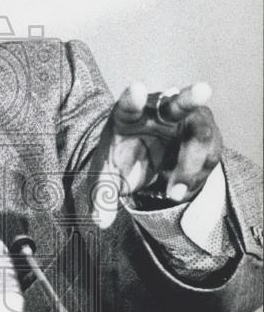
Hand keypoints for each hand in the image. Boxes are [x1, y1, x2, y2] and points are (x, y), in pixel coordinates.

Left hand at [90, 81, 222, 228]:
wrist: (145, 159)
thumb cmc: (124, 159)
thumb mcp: (108, 178)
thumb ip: (102, 196)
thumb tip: (100, 222)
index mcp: (128, 116)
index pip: (128, 106)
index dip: (132, 99)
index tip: (136, 89)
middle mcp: (160, 111)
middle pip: (178, 102)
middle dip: (190, 98)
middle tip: (203, 90)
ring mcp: (187, 120)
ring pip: (201, 135)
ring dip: (190, 166)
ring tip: (173, 194)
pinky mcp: (205, 134)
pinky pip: (211, 155)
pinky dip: (196, 176)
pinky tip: (179, 187)